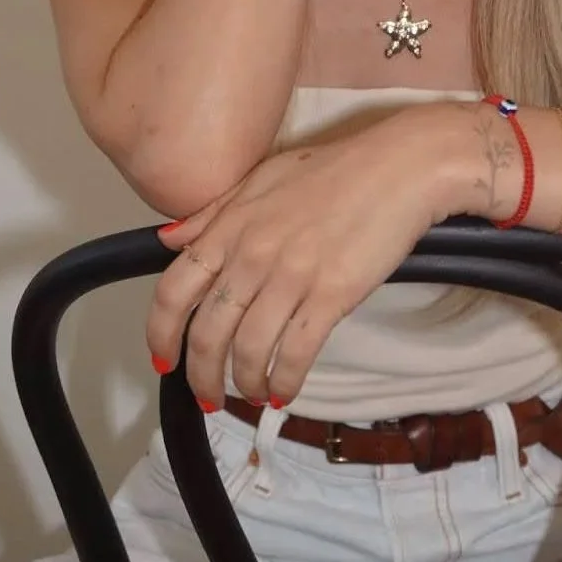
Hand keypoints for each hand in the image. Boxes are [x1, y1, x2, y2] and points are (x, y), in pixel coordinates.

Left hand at [146, 105, 466, 409]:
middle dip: (202, 375)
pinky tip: (285, 392)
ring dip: (245, 384)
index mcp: (232, 224)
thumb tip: (169, 240)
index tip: (165, 359)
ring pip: (248, 350)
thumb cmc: (337, 169)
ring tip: (252, 394)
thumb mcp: (264, 177)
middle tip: (208, 395)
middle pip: (207, 332)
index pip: (175, 290)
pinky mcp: (332, 294)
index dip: (161, 333)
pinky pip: (295, 353)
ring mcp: (292, 274)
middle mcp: (254, 253)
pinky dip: (284, 382)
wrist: (400, 166)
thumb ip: (214, 212)